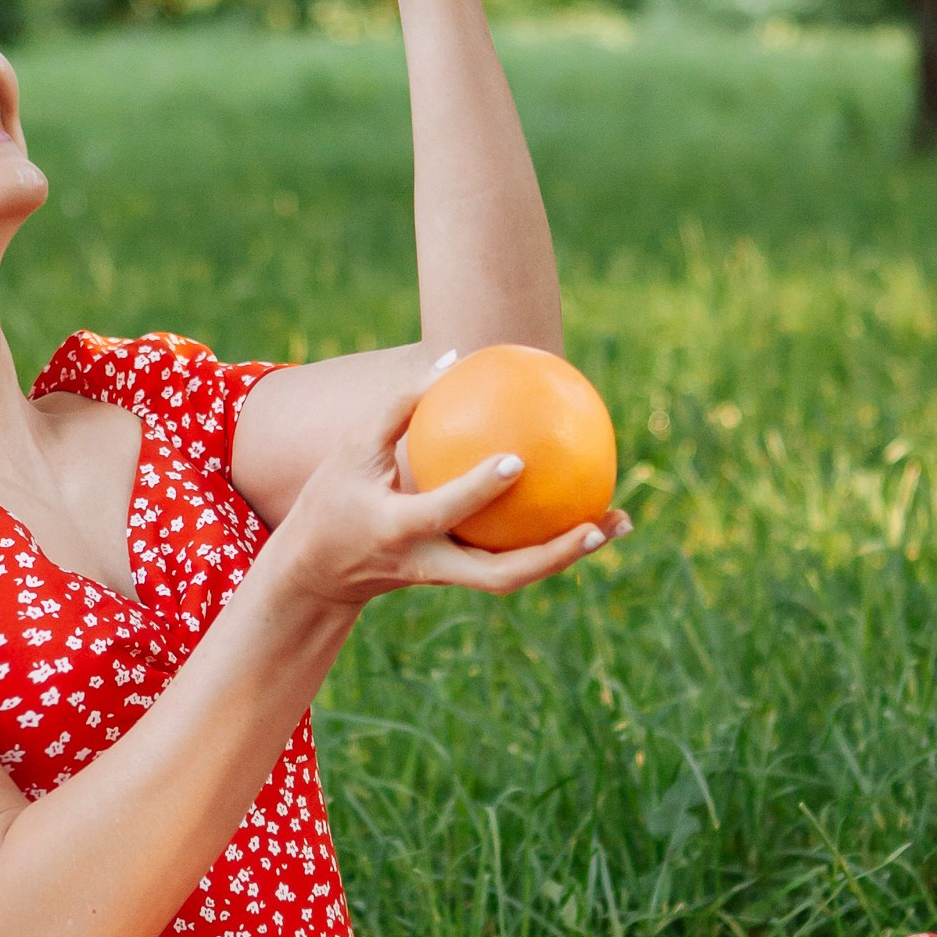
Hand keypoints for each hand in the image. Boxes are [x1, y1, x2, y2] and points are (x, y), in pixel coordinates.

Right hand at [259, 369, 630, 618]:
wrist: (318, 575)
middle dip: (553, 556)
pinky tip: (585, 515)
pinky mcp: (458, 578)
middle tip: (600, 524)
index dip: (478, 490)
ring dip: (569, 556)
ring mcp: (447, 578)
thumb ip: (399, 406)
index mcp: (396, 529)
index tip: (517, 460)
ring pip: (516, 577)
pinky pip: (511, 563)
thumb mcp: (351, 450)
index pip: (443, 511)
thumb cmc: (335, 498)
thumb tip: (454, 358)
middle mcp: (429, 564)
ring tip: (619, 522)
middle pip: (500, 575)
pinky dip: (550, 544)